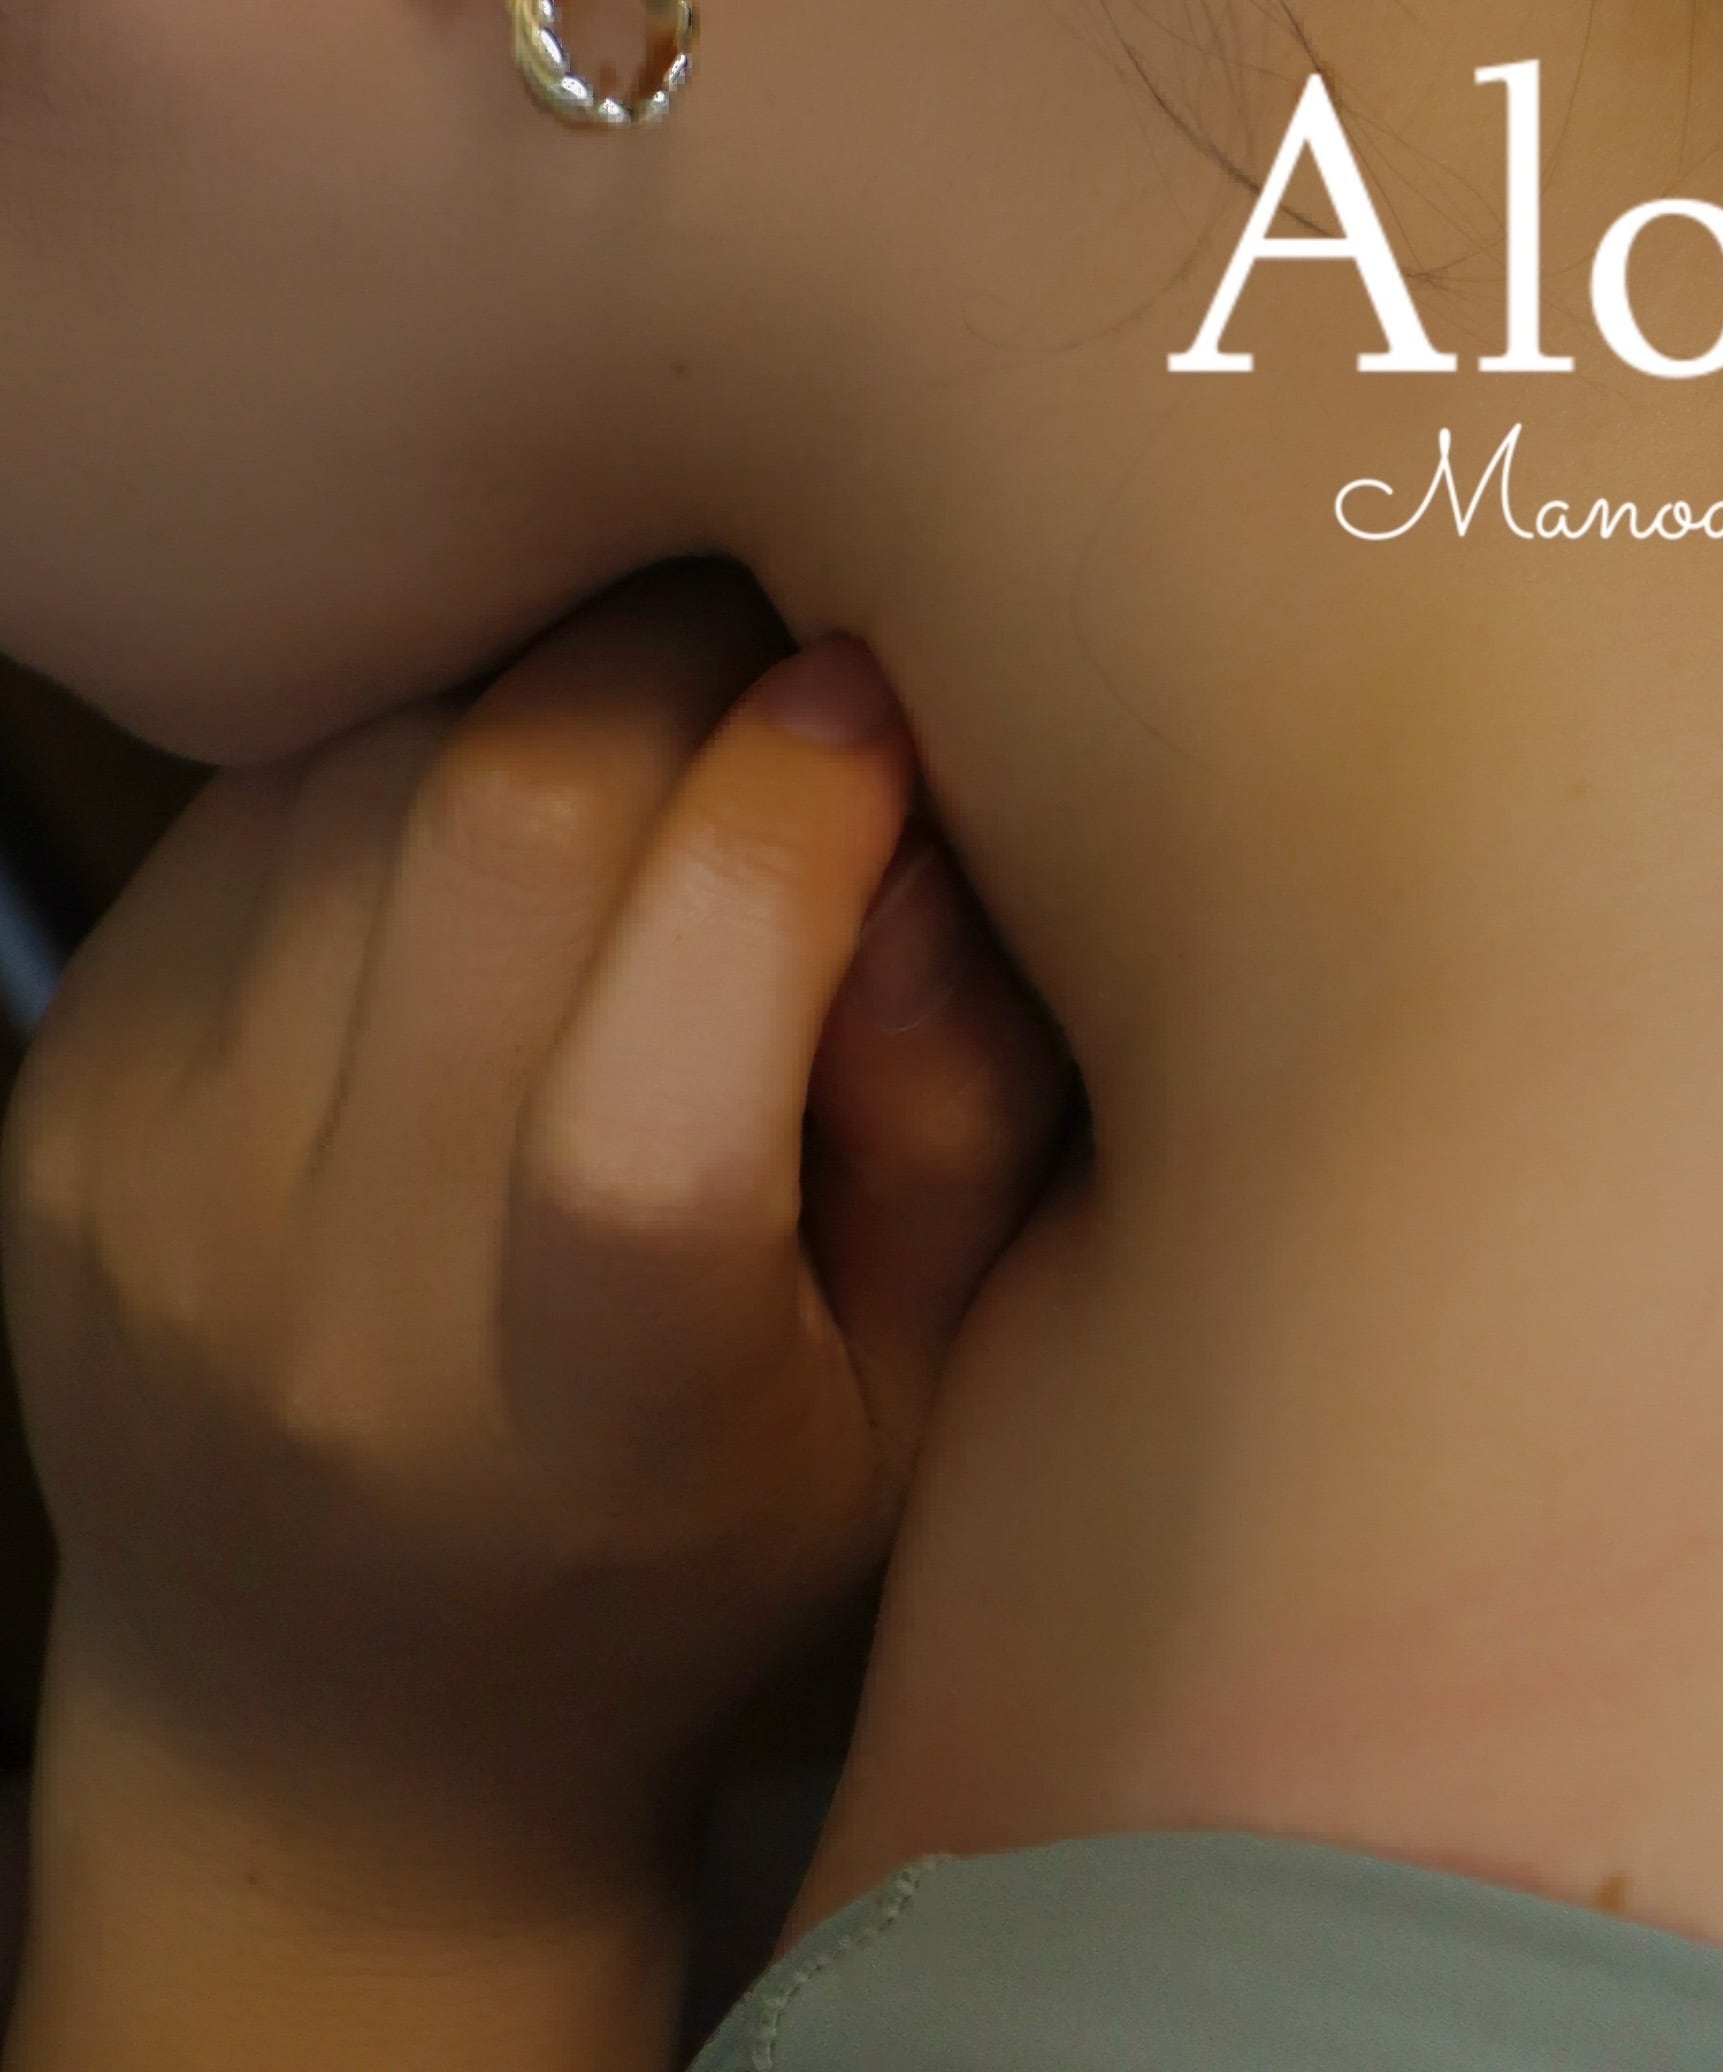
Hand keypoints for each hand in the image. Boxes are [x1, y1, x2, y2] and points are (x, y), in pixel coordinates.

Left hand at [0, 570, 1068, 2070]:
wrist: (323, 1739)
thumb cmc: (703, 1538)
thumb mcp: (929, 1389)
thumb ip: (964, 1108)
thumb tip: (906, 791)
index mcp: (585, 1436)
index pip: (649, 1122)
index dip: (785, 847)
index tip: (881, 706)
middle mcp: (332, 1329)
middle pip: (498, 845)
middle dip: (678, 668)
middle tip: (778, 653)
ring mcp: (158, 1202)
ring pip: (370, 767)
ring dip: (536, 684)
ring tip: (645, 732)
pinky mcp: (66, 1097)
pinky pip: (256, 796)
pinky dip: (399, 742)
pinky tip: (488, 825)